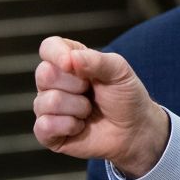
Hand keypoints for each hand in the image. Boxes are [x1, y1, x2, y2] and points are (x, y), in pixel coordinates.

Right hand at [33, 36, 168, 176]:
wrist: (135, 130)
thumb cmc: (126, 97)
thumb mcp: (120, 72)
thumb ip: (97, 60)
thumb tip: (71, 57)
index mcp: (69, 62)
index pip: (49, 48)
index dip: (56, 54)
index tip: (71, 64)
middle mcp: (53, 82)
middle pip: (44, 74)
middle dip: (76, 85)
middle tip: (92, 92)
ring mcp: (48, 107)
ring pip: (47, 102)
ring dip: (78, 108)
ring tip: (89, 111)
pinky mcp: (47, 132)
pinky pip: (44, 126)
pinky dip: (69, 126)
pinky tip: (81, 126)